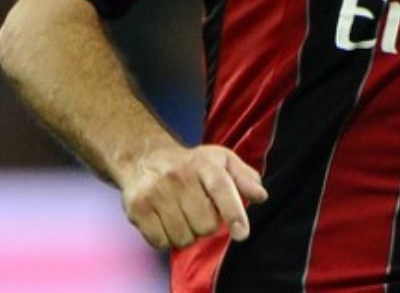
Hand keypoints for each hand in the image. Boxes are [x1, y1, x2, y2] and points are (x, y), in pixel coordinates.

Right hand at [120, 143, 267, 249]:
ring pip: (184, 237)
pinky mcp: (138, 208)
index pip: (221, 187)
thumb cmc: (191, 164)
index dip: (233, 211)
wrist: (145, 158)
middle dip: (208, 225)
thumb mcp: (220, 161)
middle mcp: (179, 175)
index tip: (242, 232)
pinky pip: (161, 242)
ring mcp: (156, 192)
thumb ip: (243, 177)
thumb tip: (261, 195)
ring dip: (188, 234)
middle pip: (205, 223)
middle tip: (200, 211)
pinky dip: (167, 239)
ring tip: (183, 216)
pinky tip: (166, 222)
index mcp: (203, 163)